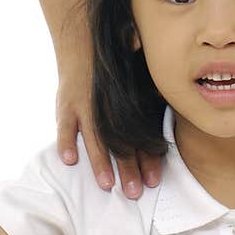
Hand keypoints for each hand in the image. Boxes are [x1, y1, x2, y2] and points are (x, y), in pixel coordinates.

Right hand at [55, 31, 161, 195]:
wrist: (82, 41)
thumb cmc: (113, 65)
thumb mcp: (137, 71)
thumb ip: (152, 88)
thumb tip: (171, 92)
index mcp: (128, 102)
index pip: (142, 134)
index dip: (149, 157)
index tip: (156, 179)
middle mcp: (107, 106)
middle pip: (120, 142)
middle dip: (128, 169)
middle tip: (135, 193)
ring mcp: (84, 105)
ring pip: (93, 137)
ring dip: (101, 162)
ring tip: (107, 185)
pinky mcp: (64, 104)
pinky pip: (64, 125)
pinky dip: (66, 142)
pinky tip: (69, 160)